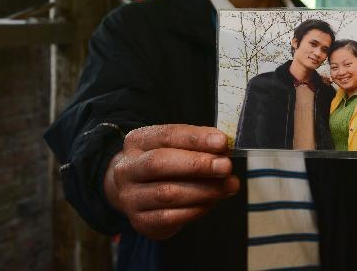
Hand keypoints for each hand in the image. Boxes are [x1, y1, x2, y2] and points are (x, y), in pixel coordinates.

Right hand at [104, 124, 239, 240]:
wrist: (142, 193)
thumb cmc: (168, 164)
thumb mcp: (180, 148)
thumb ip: (200, 147)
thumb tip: (224, 151)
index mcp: (137, 141)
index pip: (166, 135)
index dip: (196, 139)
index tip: (222, 142)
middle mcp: (127, 168)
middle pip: (159, 163)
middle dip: (197, 165)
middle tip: (226, 166)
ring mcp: (130, 197)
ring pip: (166, 193)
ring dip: (203, 190)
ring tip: (228, 186)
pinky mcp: (140, 221)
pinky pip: (170, 217)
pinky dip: (196, 209)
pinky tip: (211, 202)